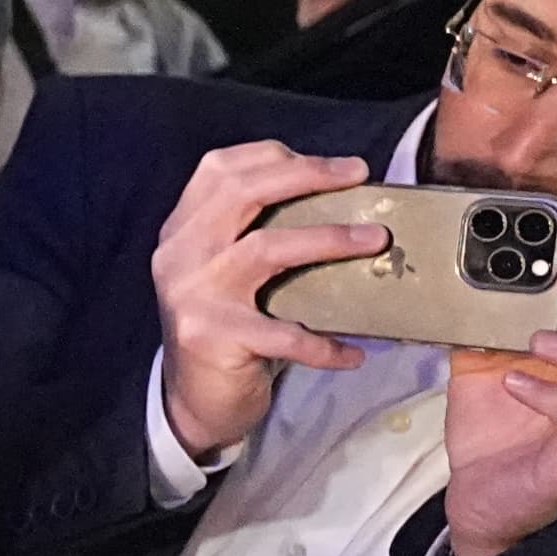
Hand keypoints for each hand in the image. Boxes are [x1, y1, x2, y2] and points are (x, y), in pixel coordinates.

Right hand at [148, 142, 386, 462]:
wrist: (192, 399)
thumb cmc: (225, 327)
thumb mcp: (223, 271)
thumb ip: (252, 234)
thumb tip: (337, 200)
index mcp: (183, 230)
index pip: (219, 170)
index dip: (276, 156)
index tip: (334, 165)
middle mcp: (180, 254)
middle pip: (242, 193)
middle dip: (307, 176)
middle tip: (358, 178)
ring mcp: (193, 294)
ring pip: (266, 248)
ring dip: (329, 240)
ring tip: (375, 242)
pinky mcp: (213, 337)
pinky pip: (284, 334)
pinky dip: (325, 344)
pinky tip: (354, 352)